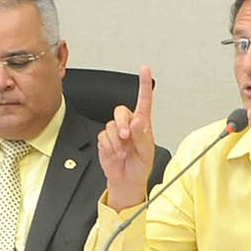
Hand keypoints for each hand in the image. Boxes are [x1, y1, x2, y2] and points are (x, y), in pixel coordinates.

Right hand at [97, 64, 155, 210]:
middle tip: (126, 137)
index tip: (144, 70)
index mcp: (143, 125)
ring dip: (116, 140)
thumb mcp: (147, 153)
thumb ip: (142, 136)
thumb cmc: (140, 166)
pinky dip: (109, 146)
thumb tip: (137, 122)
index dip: (144, 85)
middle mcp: (129, 125)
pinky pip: (103, 137)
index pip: (144, 100)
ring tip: (122, 152)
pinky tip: (115, 153)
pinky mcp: (104, 139)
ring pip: (111, 125)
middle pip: (121, 111)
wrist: (127, 180)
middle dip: (122, 123)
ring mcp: (115, 132)